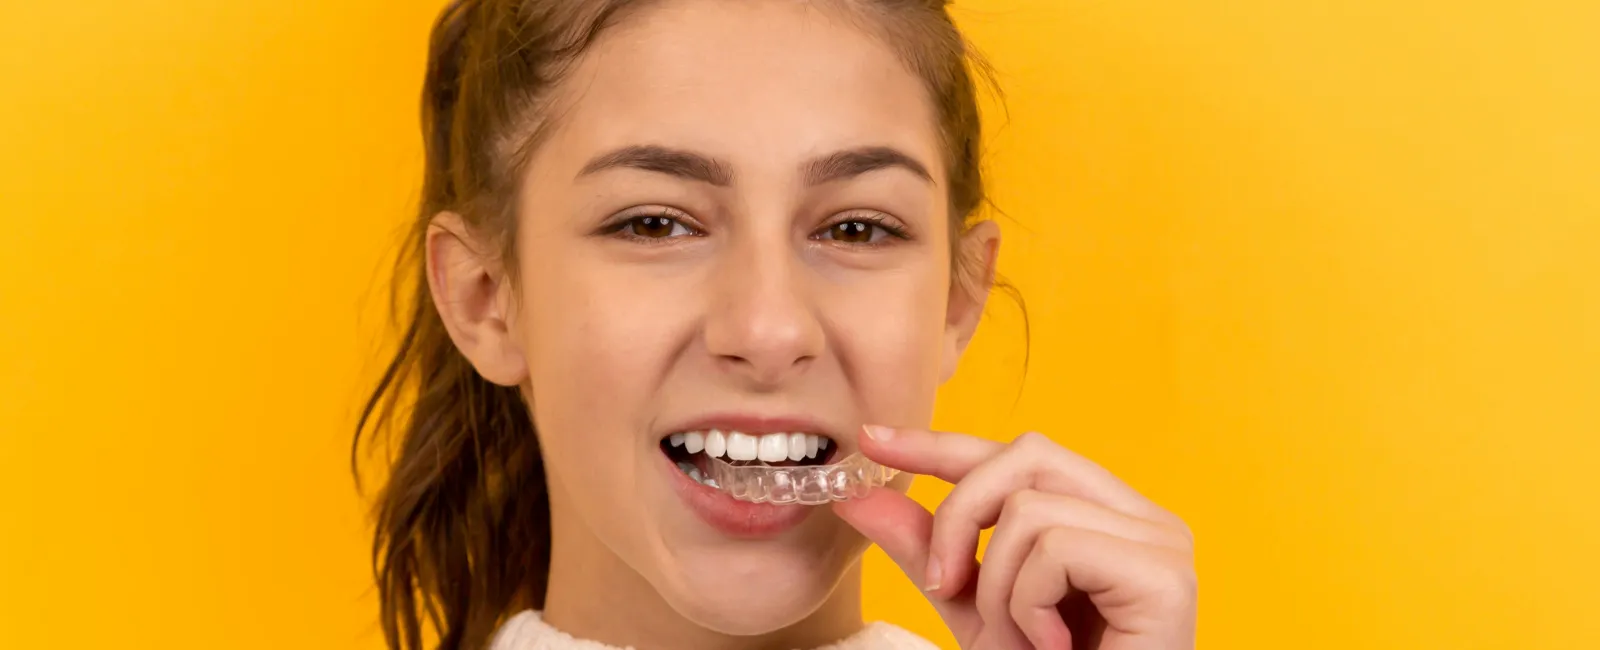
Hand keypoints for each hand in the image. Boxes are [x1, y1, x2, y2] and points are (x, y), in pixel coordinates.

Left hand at [833, 427, 1195, 649]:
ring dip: (999, 588)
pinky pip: (1056, 549)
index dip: (943, 443)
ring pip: (1031, 510)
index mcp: (1105, 516)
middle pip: (1026, 456)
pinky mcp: (1163, 574)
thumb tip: (858, 497)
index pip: (1019, 455)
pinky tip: (1052, 646)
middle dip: (961, 517)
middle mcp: (1142, 517)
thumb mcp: (975, 611)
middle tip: (943, 585)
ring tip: (1023, 641)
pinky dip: (1029, 605)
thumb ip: (929, 552)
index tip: (872, 440)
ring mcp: (1160, 541)